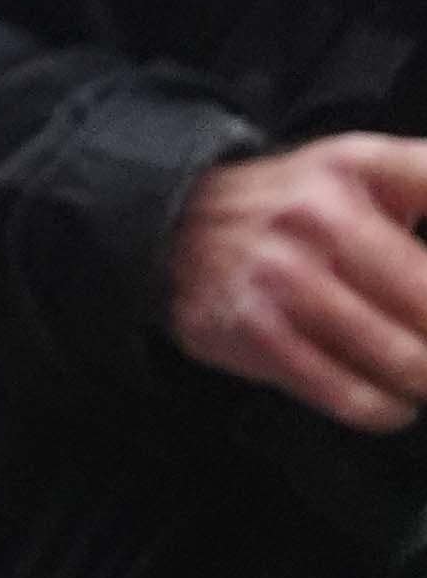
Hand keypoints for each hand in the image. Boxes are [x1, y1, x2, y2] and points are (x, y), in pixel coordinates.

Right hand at [169, 135, 426, 431]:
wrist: (175, 225)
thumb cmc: (299, 206)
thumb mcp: (367, 168)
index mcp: (360, 169)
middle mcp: (321, 219)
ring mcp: (285, 278)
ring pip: (407, 360)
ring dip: (426, 378)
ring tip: (421, 375)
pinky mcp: (255, 331)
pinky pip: (352, 395)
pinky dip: (389, 408)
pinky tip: (391, 399)